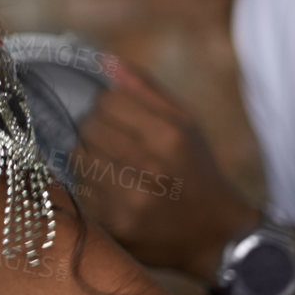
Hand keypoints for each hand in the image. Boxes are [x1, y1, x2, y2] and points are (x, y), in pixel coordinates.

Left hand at [72, 58, 259, 279]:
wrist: (216, 235)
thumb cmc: (197, 170)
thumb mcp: (186, 124)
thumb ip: (145, 89)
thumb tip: (103, 59)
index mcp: (168, 136)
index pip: (106, 100)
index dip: (110, 106)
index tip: (123, 120)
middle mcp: (148, 167)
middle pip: (88, 126)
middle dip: (98, 131)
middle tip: (118, 145)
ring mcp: (128, 199)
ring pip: (78, 155)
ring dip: (91, 158)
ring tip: (118, 168)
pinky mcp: (114, 224)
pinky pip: (79, 187)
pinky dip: (91, 186)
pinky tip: (115, 192)